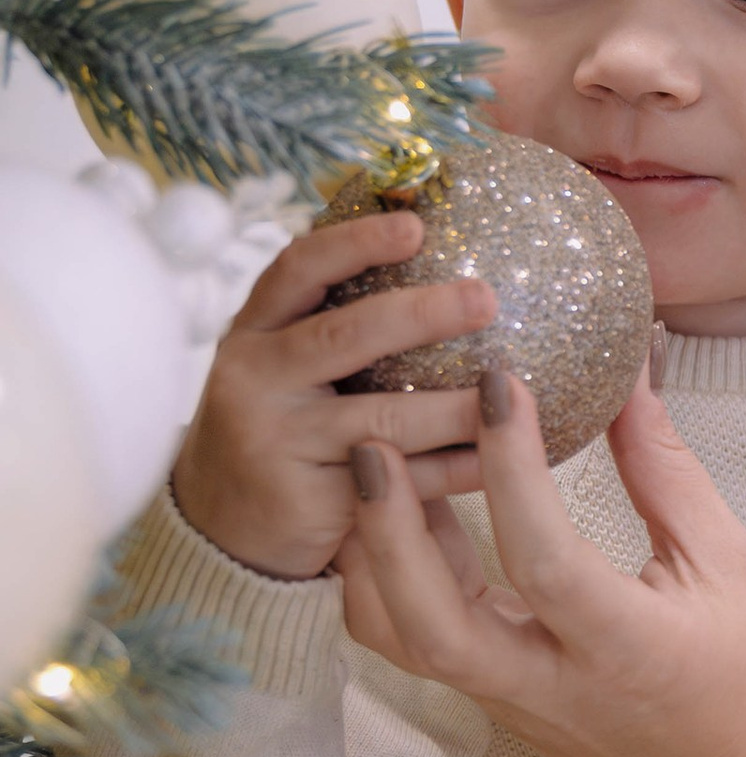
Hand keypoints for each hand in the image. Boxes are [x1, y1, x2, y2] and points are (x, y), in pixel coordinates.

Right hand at [170, 212, 499, 581]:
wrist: (223, 532)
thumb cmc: (280, 432)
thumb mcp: (284, 373)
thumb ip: (337, 330)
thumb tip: (447, 270)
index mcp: (253, 334)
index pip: (298, 269)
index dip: (355, 241)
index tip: (416, 225)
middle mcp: (255, 379)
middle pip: (346, 333)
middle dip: (422, 312)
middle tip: (485, 298)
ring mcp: (277, 440)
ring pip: (383, 417)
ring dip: (456, 406)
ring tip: (512, 390)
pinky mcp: (305, 500)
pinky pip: (397, 481)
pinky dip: (453, 470)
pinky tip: (498, 461)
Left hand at [334, 366, 745, 756]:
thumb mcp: (733, 567)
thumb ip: (667, 474)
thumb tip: (625, 378)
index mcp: (624, 648)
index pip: (542, 557)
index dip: (510, 466)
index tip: (499, 381)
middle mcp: (549, 684)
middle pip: (425, 621)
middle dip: (386, 527)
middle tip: (373, 437)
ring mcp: (510, 701)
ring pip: (399, 639)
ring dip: (370, 554)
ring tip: (377, 465)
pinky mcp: (492, 702)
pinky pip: (414, 642)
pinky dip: (388, 578)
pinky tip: (404, 514)